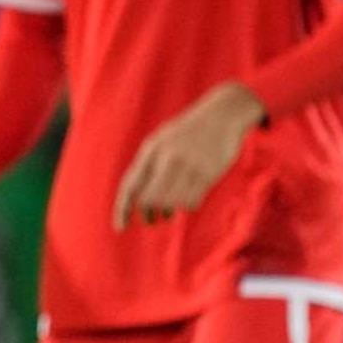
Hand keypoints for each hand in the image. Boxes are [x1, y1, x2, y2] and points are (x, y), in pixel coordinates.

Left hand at [112, 81, 264, 229]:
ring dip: (168, 211)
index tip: (119, 228)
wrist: (223, 114)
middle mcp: (168, 158)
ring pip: (172, 202)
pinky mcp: (209, 172)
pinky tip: (188, 201)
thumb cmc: (187, 132)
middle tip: (151, 219)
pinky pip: (192, 200)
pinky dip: (187, 205)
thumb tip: (140, 201)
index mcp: (151, 149)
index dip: (122, 208)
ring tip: (167, 213)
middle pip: (150, 198)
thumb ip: (149, 167)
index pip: (130, 185)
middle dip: (148, 213)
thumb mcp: (161, 142)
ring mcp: (190, 165)